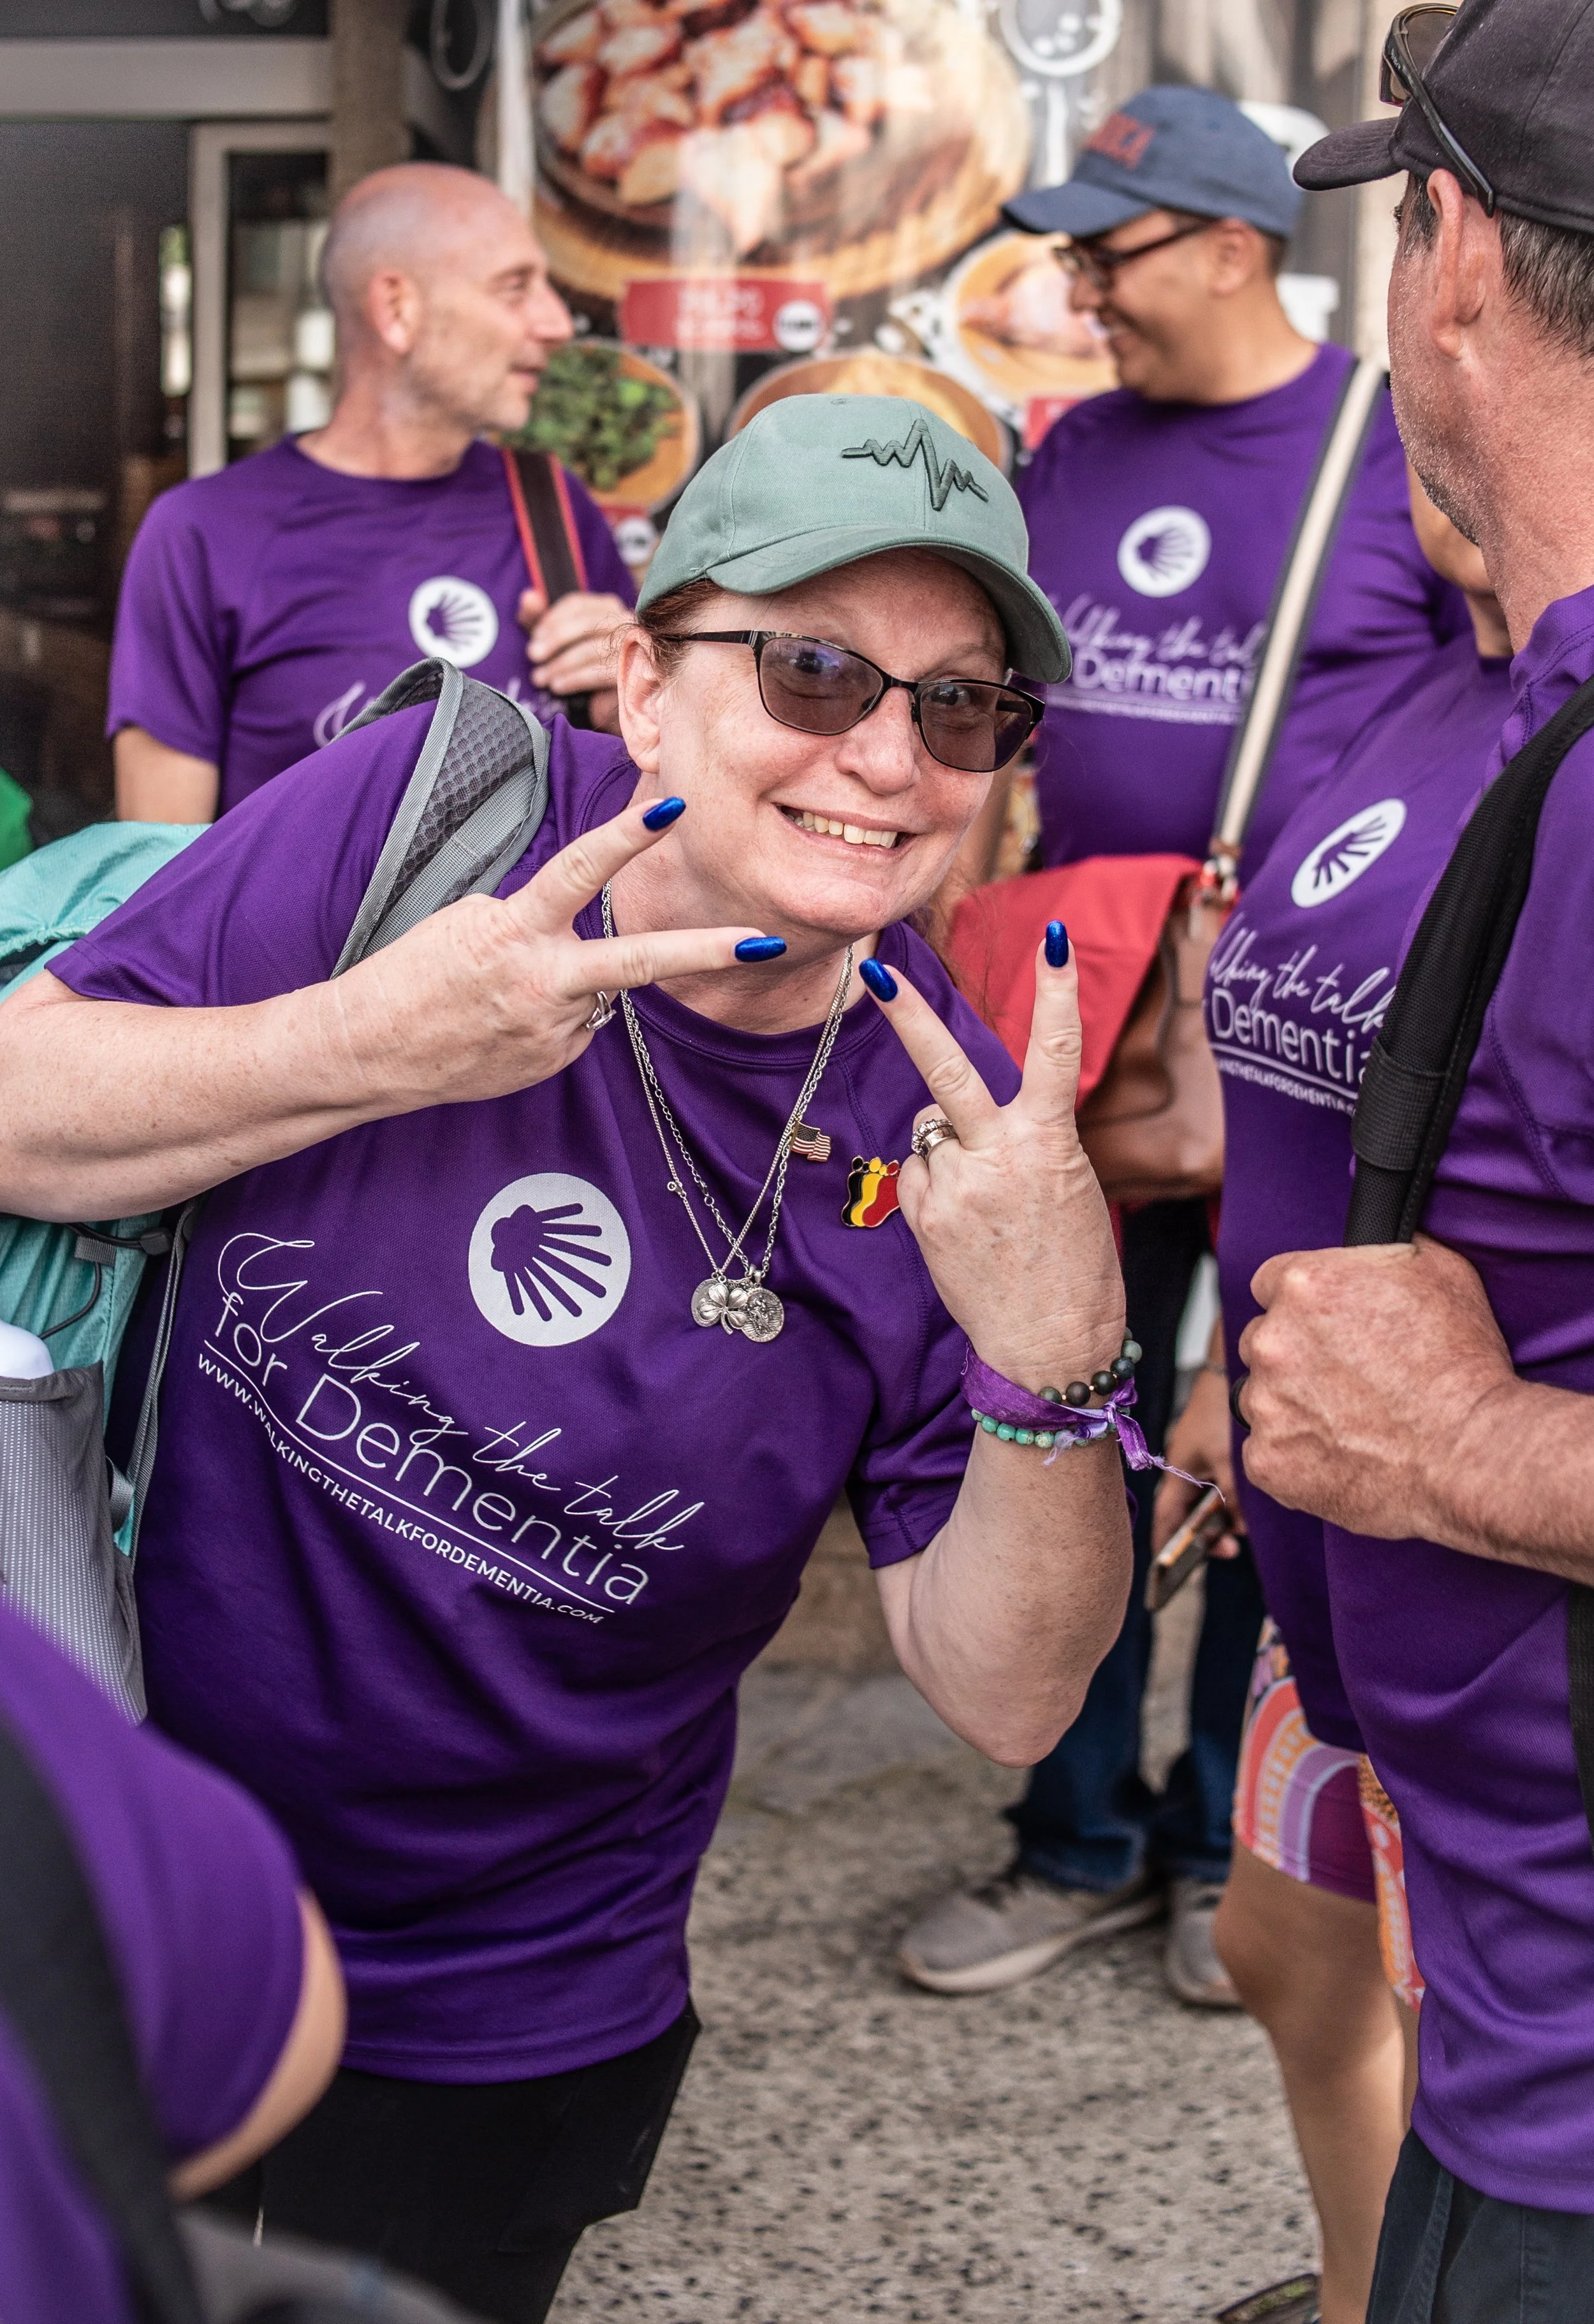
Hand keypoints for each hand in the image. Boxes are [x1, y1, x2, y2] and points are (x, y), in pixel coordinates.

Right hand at [326, 797, 770, 1115]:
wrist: (369, 1051)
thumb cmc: (412, 975)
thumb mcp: (467, 924)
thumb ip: (533, 923)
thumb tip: (579, 939)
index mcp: (513, 931)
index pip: (579, 872)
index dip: (627, 839)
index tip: (672, 811)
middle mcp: (541, 982)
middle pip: (639, 961)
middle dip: (708, 951)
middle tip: (765, 941)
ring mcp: (551, 1030)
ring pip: (595, 993)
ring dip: (568, 985)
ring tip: (499, 999)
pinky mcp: (550, 1062)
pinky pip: (572, 1028)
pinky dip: (550, 1018)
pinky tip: (502, 1027)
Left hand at [518, 588, 629, 730]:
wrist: (610, 703)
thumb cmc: (579, 665)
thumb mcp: (553, 639)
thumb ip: (538, 617)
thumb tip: (528, 598)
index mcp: (606, 608)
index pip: (577, 604)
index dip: (552, 619)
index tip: (534, 636)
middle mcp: (624, 622)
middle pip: (587, 623)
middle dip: (555, 639)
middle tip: (533, 655)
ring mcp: (633, 646)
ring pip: (592, 650)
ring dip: (561, 665)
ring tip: (540, 679)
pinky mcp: (633, 673)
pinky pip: (600, 673)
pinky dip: (575, 679)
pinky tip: (558, 687)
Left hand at [865, 936, 1123, 1386]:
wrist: (1052, 1343)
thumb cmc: (1071, 1263)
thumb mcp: (1065, 1186)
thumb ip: (1019, 1141)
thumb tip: (959, 1122)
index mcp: (1051, 1142)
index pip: (1058, 1050)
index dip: (1059, 989)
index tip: (1057, 935)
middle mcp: (1000, 1156)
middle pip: (947, 1070)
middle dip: (906, 1015)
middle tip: (868, 968)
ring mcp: (956, 1187)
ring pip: (928, 1131)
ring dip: (945, 1148)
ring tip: (983, 1201)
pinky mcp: (925, 1217)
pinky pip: (916, 1174)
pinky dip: (931, 1186)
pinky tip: (961, 1222)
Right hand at [1152, 1364, 1243, 1556]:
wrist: (1232, 1370)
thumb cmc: (1222, 1412)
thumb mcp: (1228, 1459)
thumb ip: (1233, 1496)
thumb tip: (1239, 1527)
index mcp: (1177, 1469)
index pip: (1165, 1515)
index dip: (1164, 1542)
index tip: (1167, 1570)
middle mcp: (1186, 1466)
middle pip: (1188, 1512)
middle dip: (1205, 1536)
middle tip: (1231, 1550)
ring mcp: (1201, 1459)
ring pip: (1208, 1501)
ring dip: (1223, 1518)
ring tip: (1244, 1531)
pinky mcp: (1219, 1451)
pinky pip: (1221, 1487)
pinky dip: (1233, 1501)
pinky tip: (1251, 1507)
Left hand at [1236, 1234, 1515, 1539]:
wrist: (1473, 1452)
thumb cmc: (1464, 1365)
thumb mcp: (1440, 1271)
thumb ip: (1384, 1251)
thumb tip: (1369, 1243)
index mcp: (1303, 1285)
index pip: (1271, 1284)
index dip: (1303, 1305)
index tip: (1325, 1325)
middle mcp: (1273, 1340)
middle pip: (1262, 1341)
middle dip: (1294, 1356)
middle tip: (1344, 1379)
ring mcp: (1266, 1404)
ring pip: (1262, 1399)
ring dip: (1292, 1407)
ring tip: (1349, 1423)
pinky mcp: (1268, 1461)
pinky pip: (1267, 1454)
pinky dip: (1295, 1458)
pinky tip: (1341, 1457)